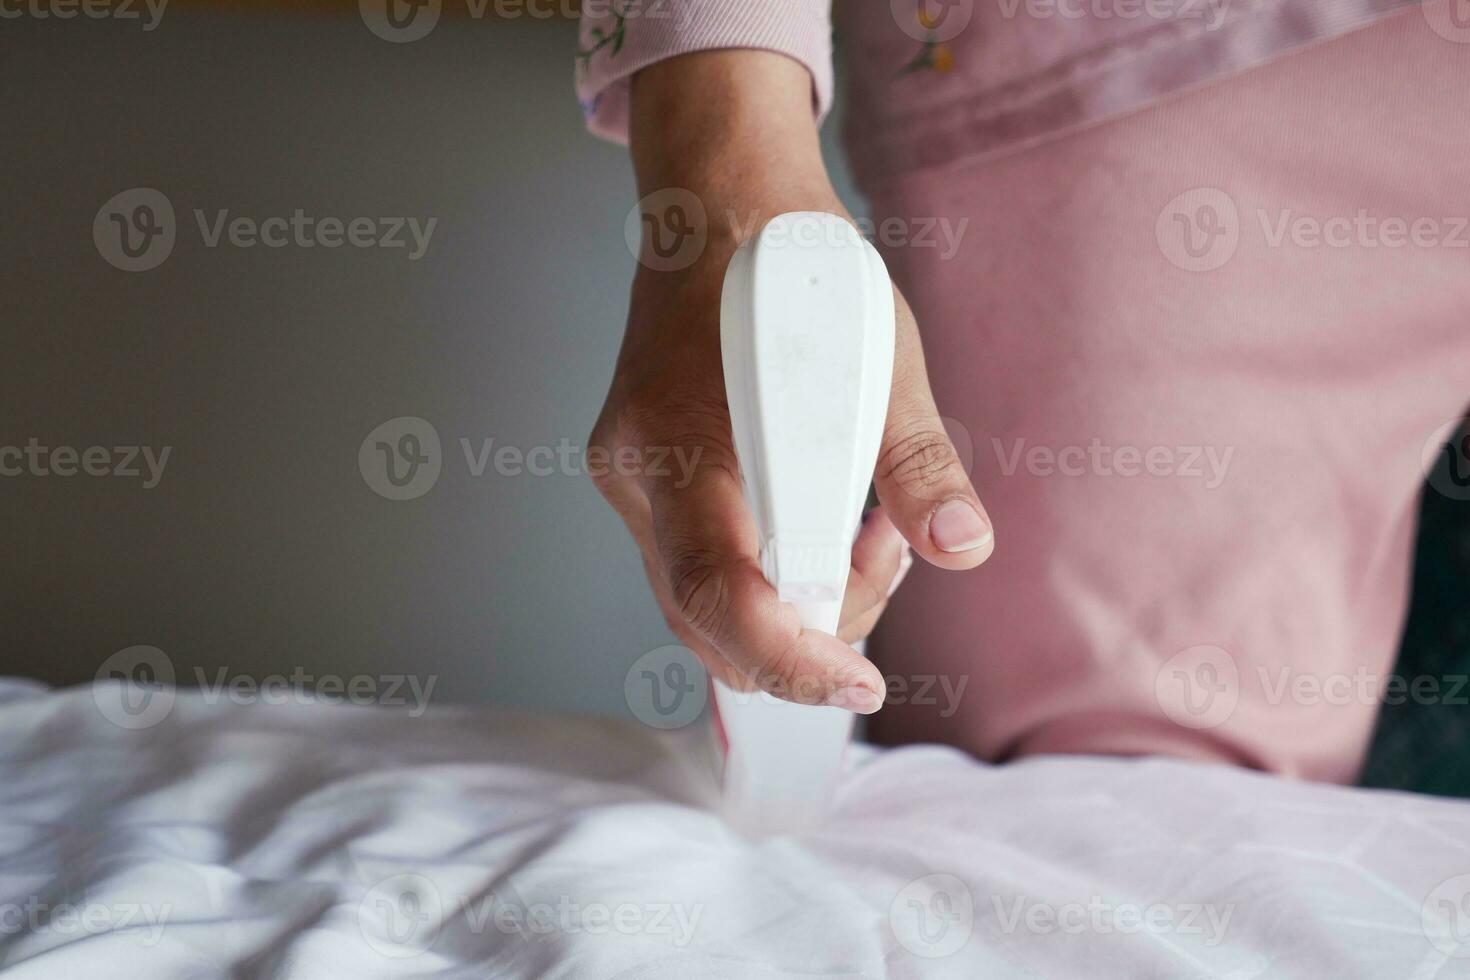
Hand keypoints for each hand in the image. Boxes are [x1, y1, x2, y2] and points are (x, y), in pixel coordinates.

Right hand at [589, 52, 993, 712]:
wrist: (721, 209)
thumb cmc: (795, 270)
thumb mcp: (882, 353)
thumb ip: (917, 463)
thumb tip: (962, 547)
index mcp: (688, 438)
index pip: (719, 593)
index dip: (790, 659)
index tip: (859, 684)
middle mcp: (638, 474)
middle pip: (709, 624)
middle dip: (809, 633)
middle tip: (886, 557)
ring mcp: (630, 483)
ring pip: (702, 606)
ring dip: (794, 604)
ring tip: (864, 528)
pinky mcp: (642, 484)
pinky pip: (698, 569)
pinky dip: (767, 575)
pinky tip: (820, 519)